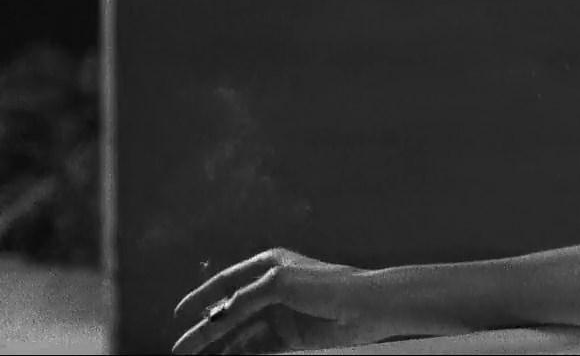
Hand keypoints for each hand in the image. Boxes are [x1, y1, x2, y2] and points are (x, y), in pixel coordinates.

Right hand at [172, 249, 403, 354]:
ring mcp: (279, 314)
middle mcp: (270, 289)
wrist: (367, 307)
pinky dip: (239, 354)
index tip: (178, 315)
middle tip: (181, 351)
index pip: (224, 282)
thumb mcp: (279, 283)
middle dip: (204, 332)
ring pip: (240, 333)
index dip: (200, 298)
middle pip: (228, 312)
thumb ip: (244, 298)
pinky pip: (256, 347)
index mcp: (267, 266)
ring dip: (219, 348)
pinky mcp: (289, 336)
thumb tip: (216, 315)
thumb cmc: (327, 285)